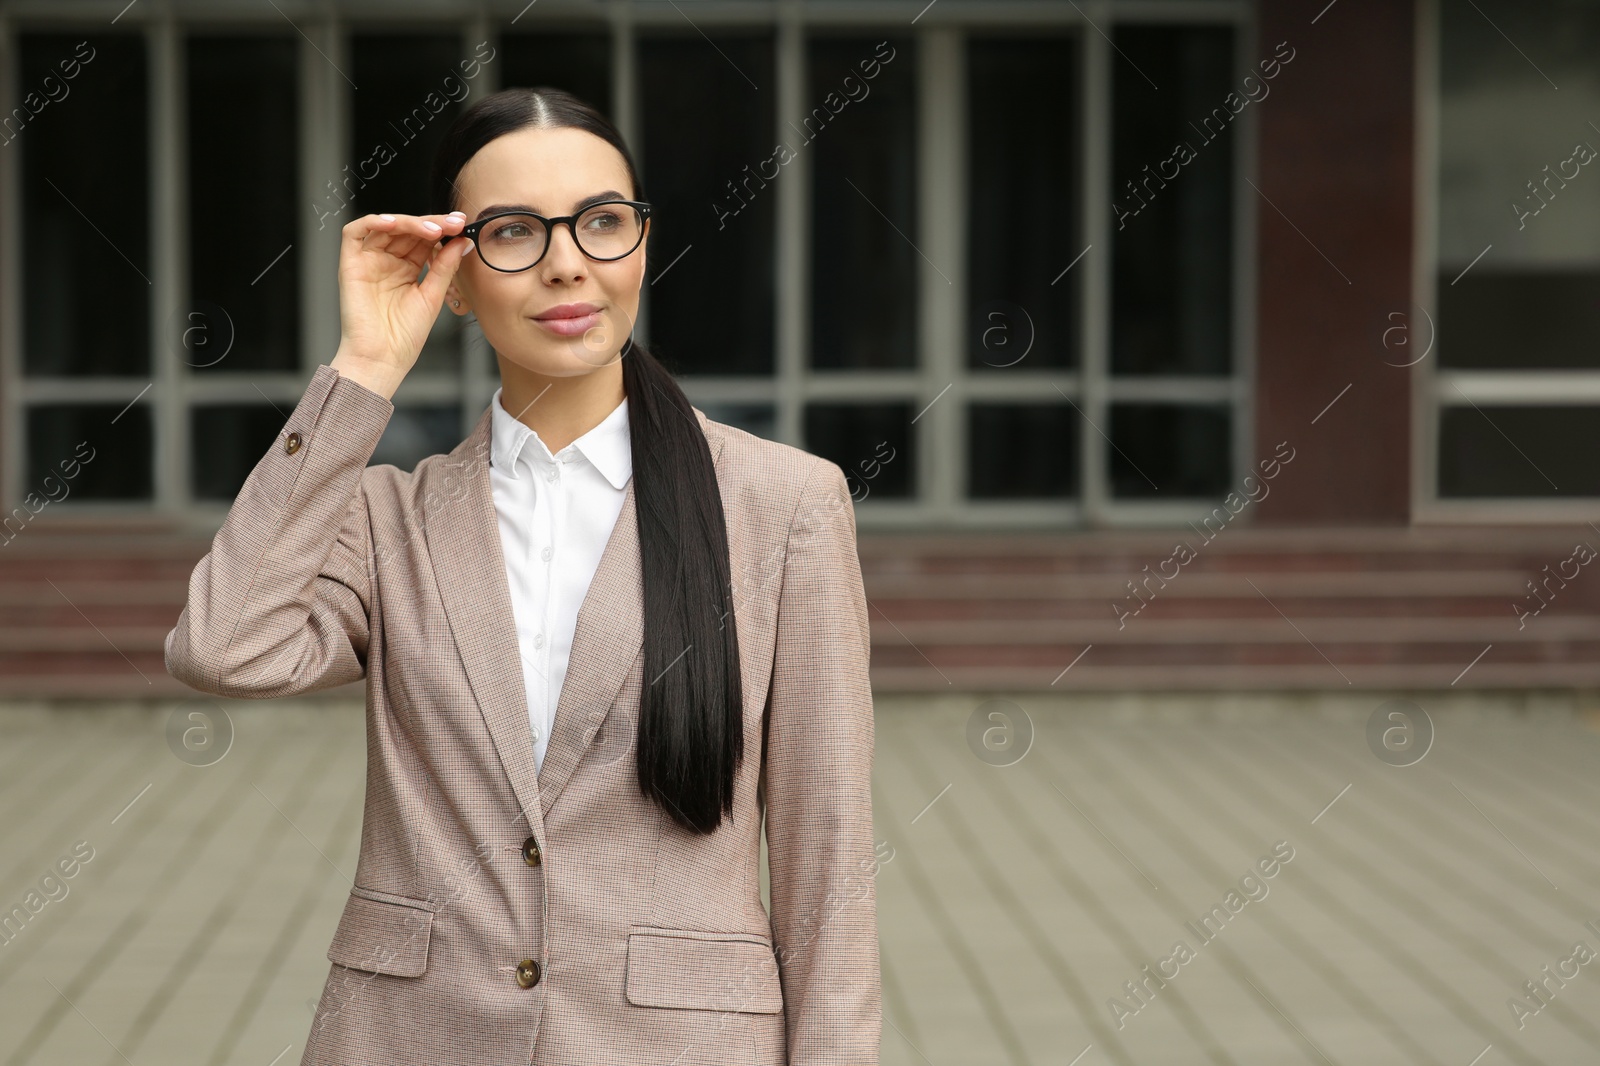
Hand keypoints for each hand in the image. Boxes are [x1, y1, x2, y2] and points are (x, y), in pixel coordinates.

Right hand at [330, 211, 474, 398]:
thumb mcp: (432, 296)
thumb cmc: (405, 336)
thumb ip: (445, 267)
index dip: (442, 230)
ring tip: (434, 229)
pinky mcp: (350, 263)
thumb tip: (462, 241)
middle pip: (407, 230)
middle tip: (454, 223)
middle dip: (431, 223)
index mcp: (407, 270)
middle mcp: (387, 262)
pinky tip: (395, 224)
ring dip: (410, 223)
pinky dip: (374, 222)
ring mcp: (368, 261)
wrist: (383, 358)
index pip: (424, 240)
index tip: (462, 225)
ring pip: (386, 226)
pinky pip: (355, 232)